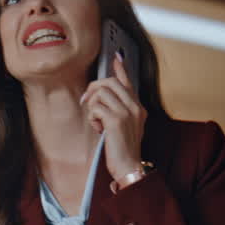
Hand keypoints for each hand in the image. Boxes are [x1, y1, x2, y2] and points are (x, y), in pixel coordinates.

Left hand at [81, 52, 147, 183]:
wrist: (129, 166)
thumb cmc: (124, 150)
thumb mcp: (124, 127)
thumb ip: (118, 112)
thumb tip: (101, 101)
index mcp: (137, 107)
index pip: (128, 82)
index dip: (120, 68)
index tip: (116, 58)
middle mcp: (135, 106)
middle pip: (109, 82)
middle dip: (93, 89)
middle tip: (86, 102)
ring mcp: (127, 112)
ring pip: (101, 93)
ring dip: (92, 106)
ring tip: (96, 121)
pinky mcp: (116, 120)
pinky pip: (96, 108)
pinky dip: (92, 118)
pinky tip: (98, 129)